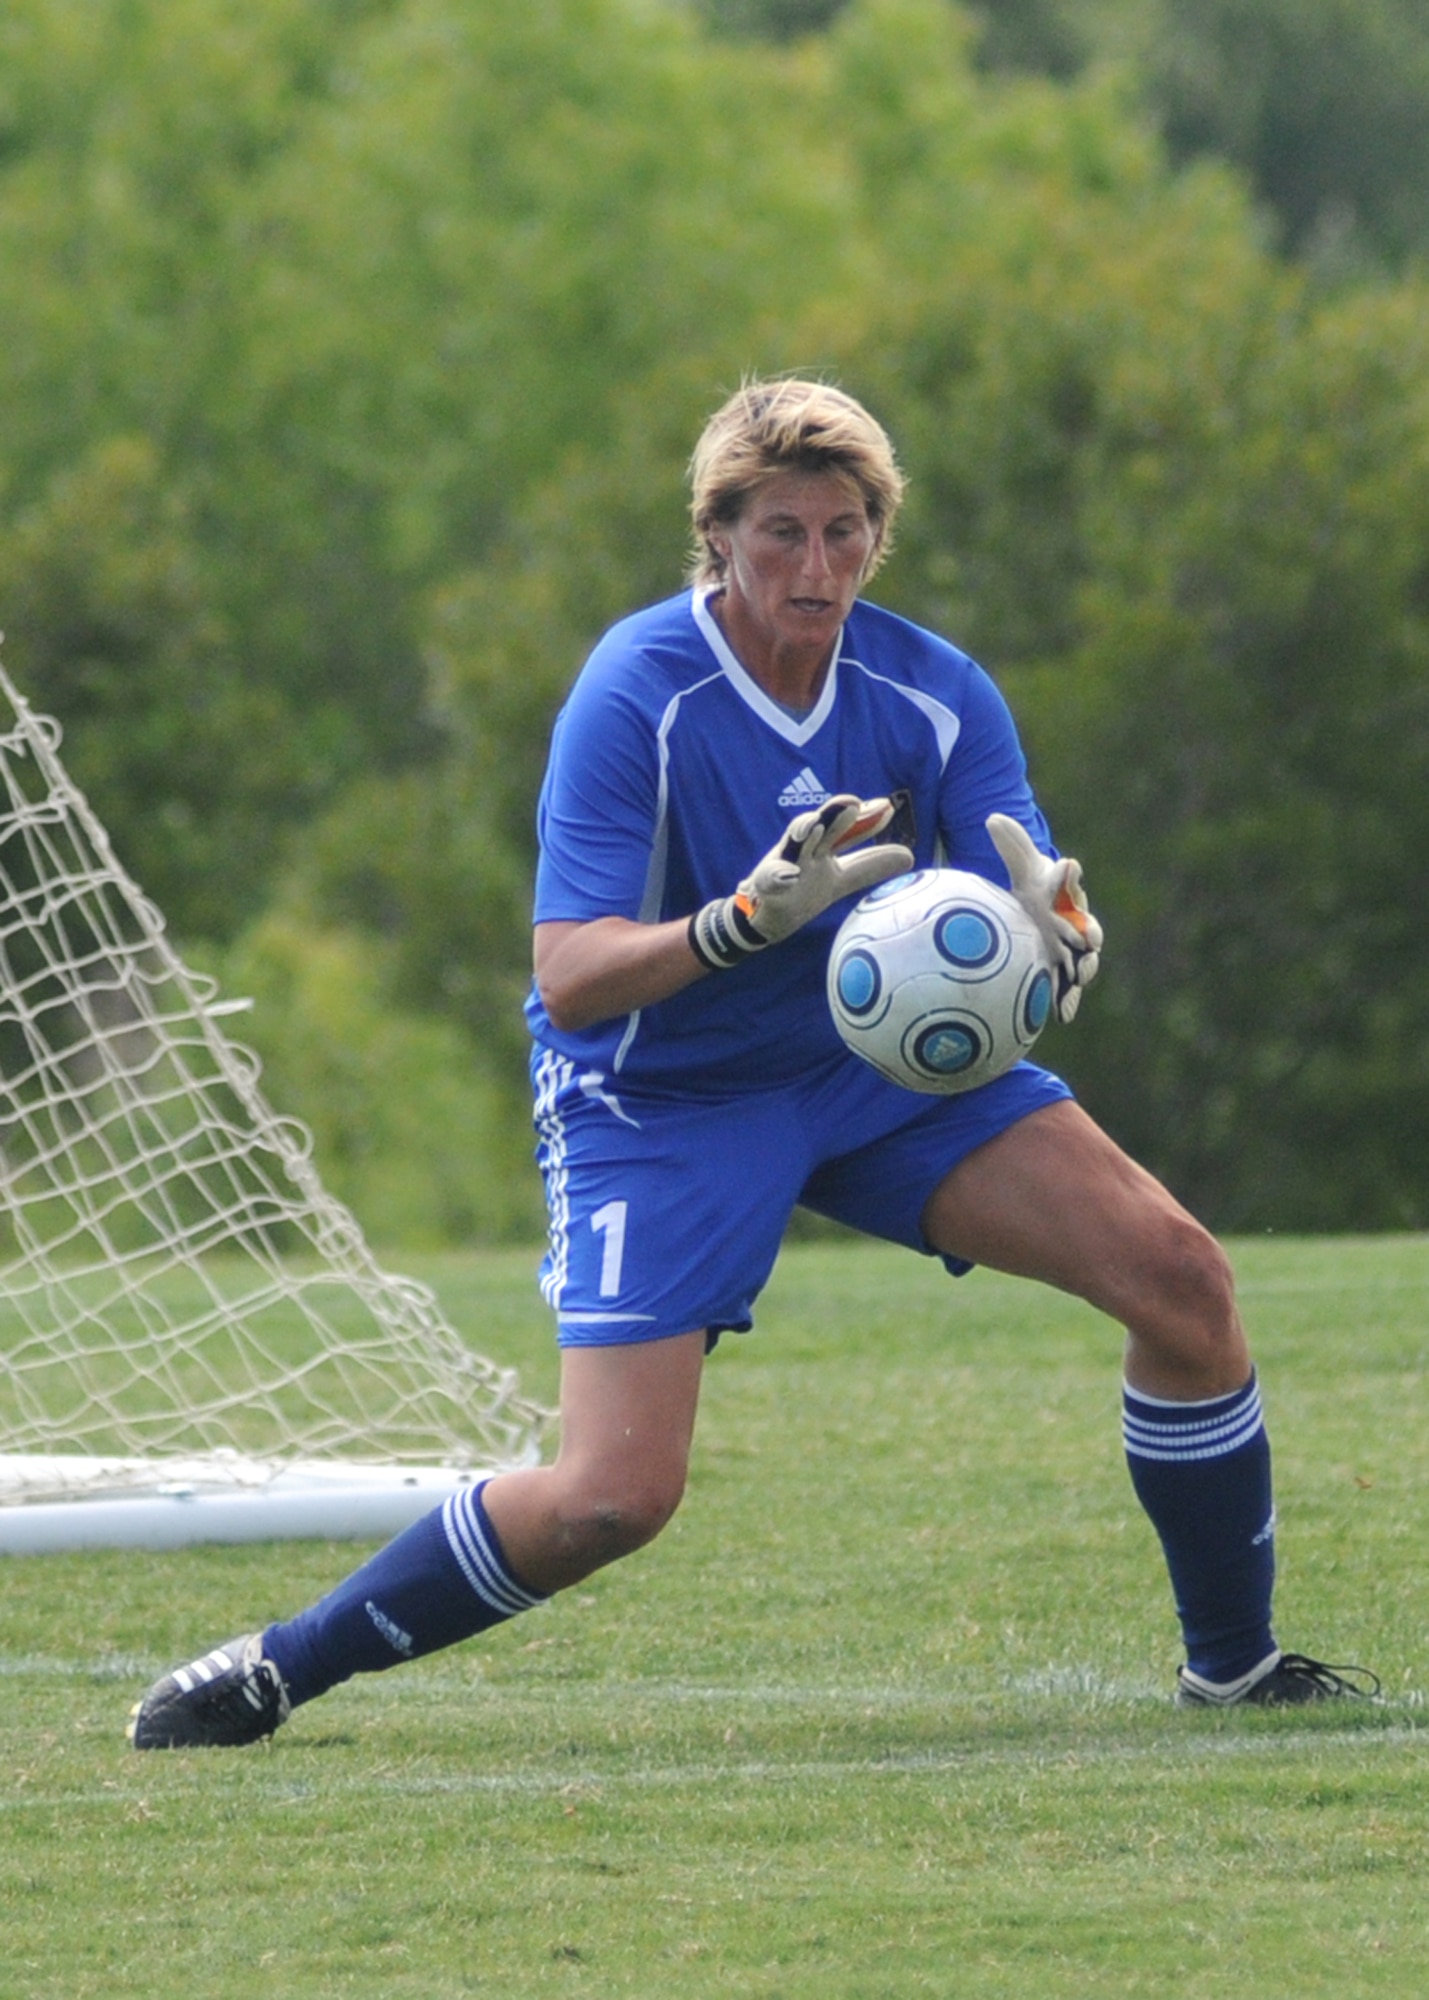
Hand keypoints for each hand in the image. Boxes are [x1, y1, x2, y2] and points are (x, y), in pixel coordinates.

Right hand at [690, 795, 913, 969]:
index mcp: (823, 848)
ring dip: (802, 831)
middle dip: (834, 814)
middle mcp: (804, 850)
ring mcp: (783, 865)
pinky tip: (790, 875)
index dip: (866, 821)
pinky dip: (779, 877)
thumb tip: (910, 856)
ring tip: (814, 826)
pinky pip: (771, 880)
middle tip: (853, 804)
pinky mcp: (767, 886)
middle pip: (821, 827)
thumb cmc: (803, 890)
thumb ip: (870, 866)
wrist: (764, 915)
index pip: (847, 831)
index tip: (887, 809)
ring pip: (792, 844)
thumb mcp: (840, 879)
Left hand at [986, 812, 1102, 1021]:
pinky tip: (1061, 1016)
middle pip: (1088, 927)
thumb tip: (992, 817)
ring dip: (1086, 968)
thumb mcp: (1024, 870)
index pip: (1069, 882)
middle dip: (1090, 932)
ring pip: (1085, 961)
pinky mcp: (1065, 974)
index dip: (1068, 875)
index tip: (1068, 866)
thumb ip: (1013, 847)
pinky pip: (1069, 989)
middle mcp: (1077, 923)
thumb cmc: (1037, 892)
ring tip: (1082, 975)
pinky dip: (1067, 1001)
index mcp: (1067, 894)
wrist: (1044, 917)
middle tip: (1090, 938)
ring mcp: (1074, 951)